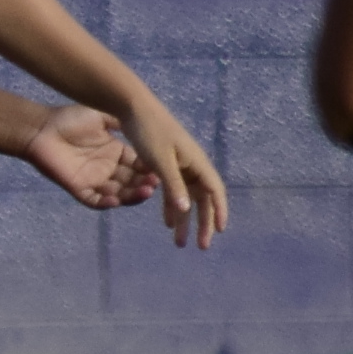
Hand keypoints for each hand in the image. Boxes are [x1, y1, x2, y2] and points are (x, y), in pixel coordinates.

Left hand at [19, 104, 146, 208]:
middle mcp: (108, 169)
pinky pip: (94, 201)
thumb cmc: (70, 119)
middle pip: (132, 182)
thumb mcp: (101, 116)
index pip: (138, 165)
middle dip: (145, 184)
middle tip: (156, 182)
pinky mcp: (78, 188)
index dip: (150, 168)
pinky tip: (115, 200)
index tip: (163, 167)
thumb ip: (121, 121)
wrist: (41, 127)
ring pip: (118, 194)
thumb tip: (143, 120)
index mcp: (116, 152)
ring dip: (132, 195)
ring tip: (145, 192)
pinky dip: (105, 202)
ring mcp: (94, 180)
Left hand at [127, 100, 227, 248]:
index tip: (219, 231)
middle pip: (202, 198)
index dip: (218, 211)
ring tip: (180, 242)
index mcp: (196, 161)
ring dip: (185, 219)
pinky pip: (173, 190)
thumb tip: (188, 210)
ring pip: (187, 197)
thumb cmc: (149, 131)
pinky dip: (171, 206)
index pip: (214, 190)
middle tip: (200, 247)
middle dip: (202, 223)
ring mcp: (180, 164)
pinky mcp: (166, 163)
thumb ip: (174, 185)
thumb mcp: (160, 161)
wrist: (133, 106)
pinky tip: (167, 222)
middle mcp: (192, 164)